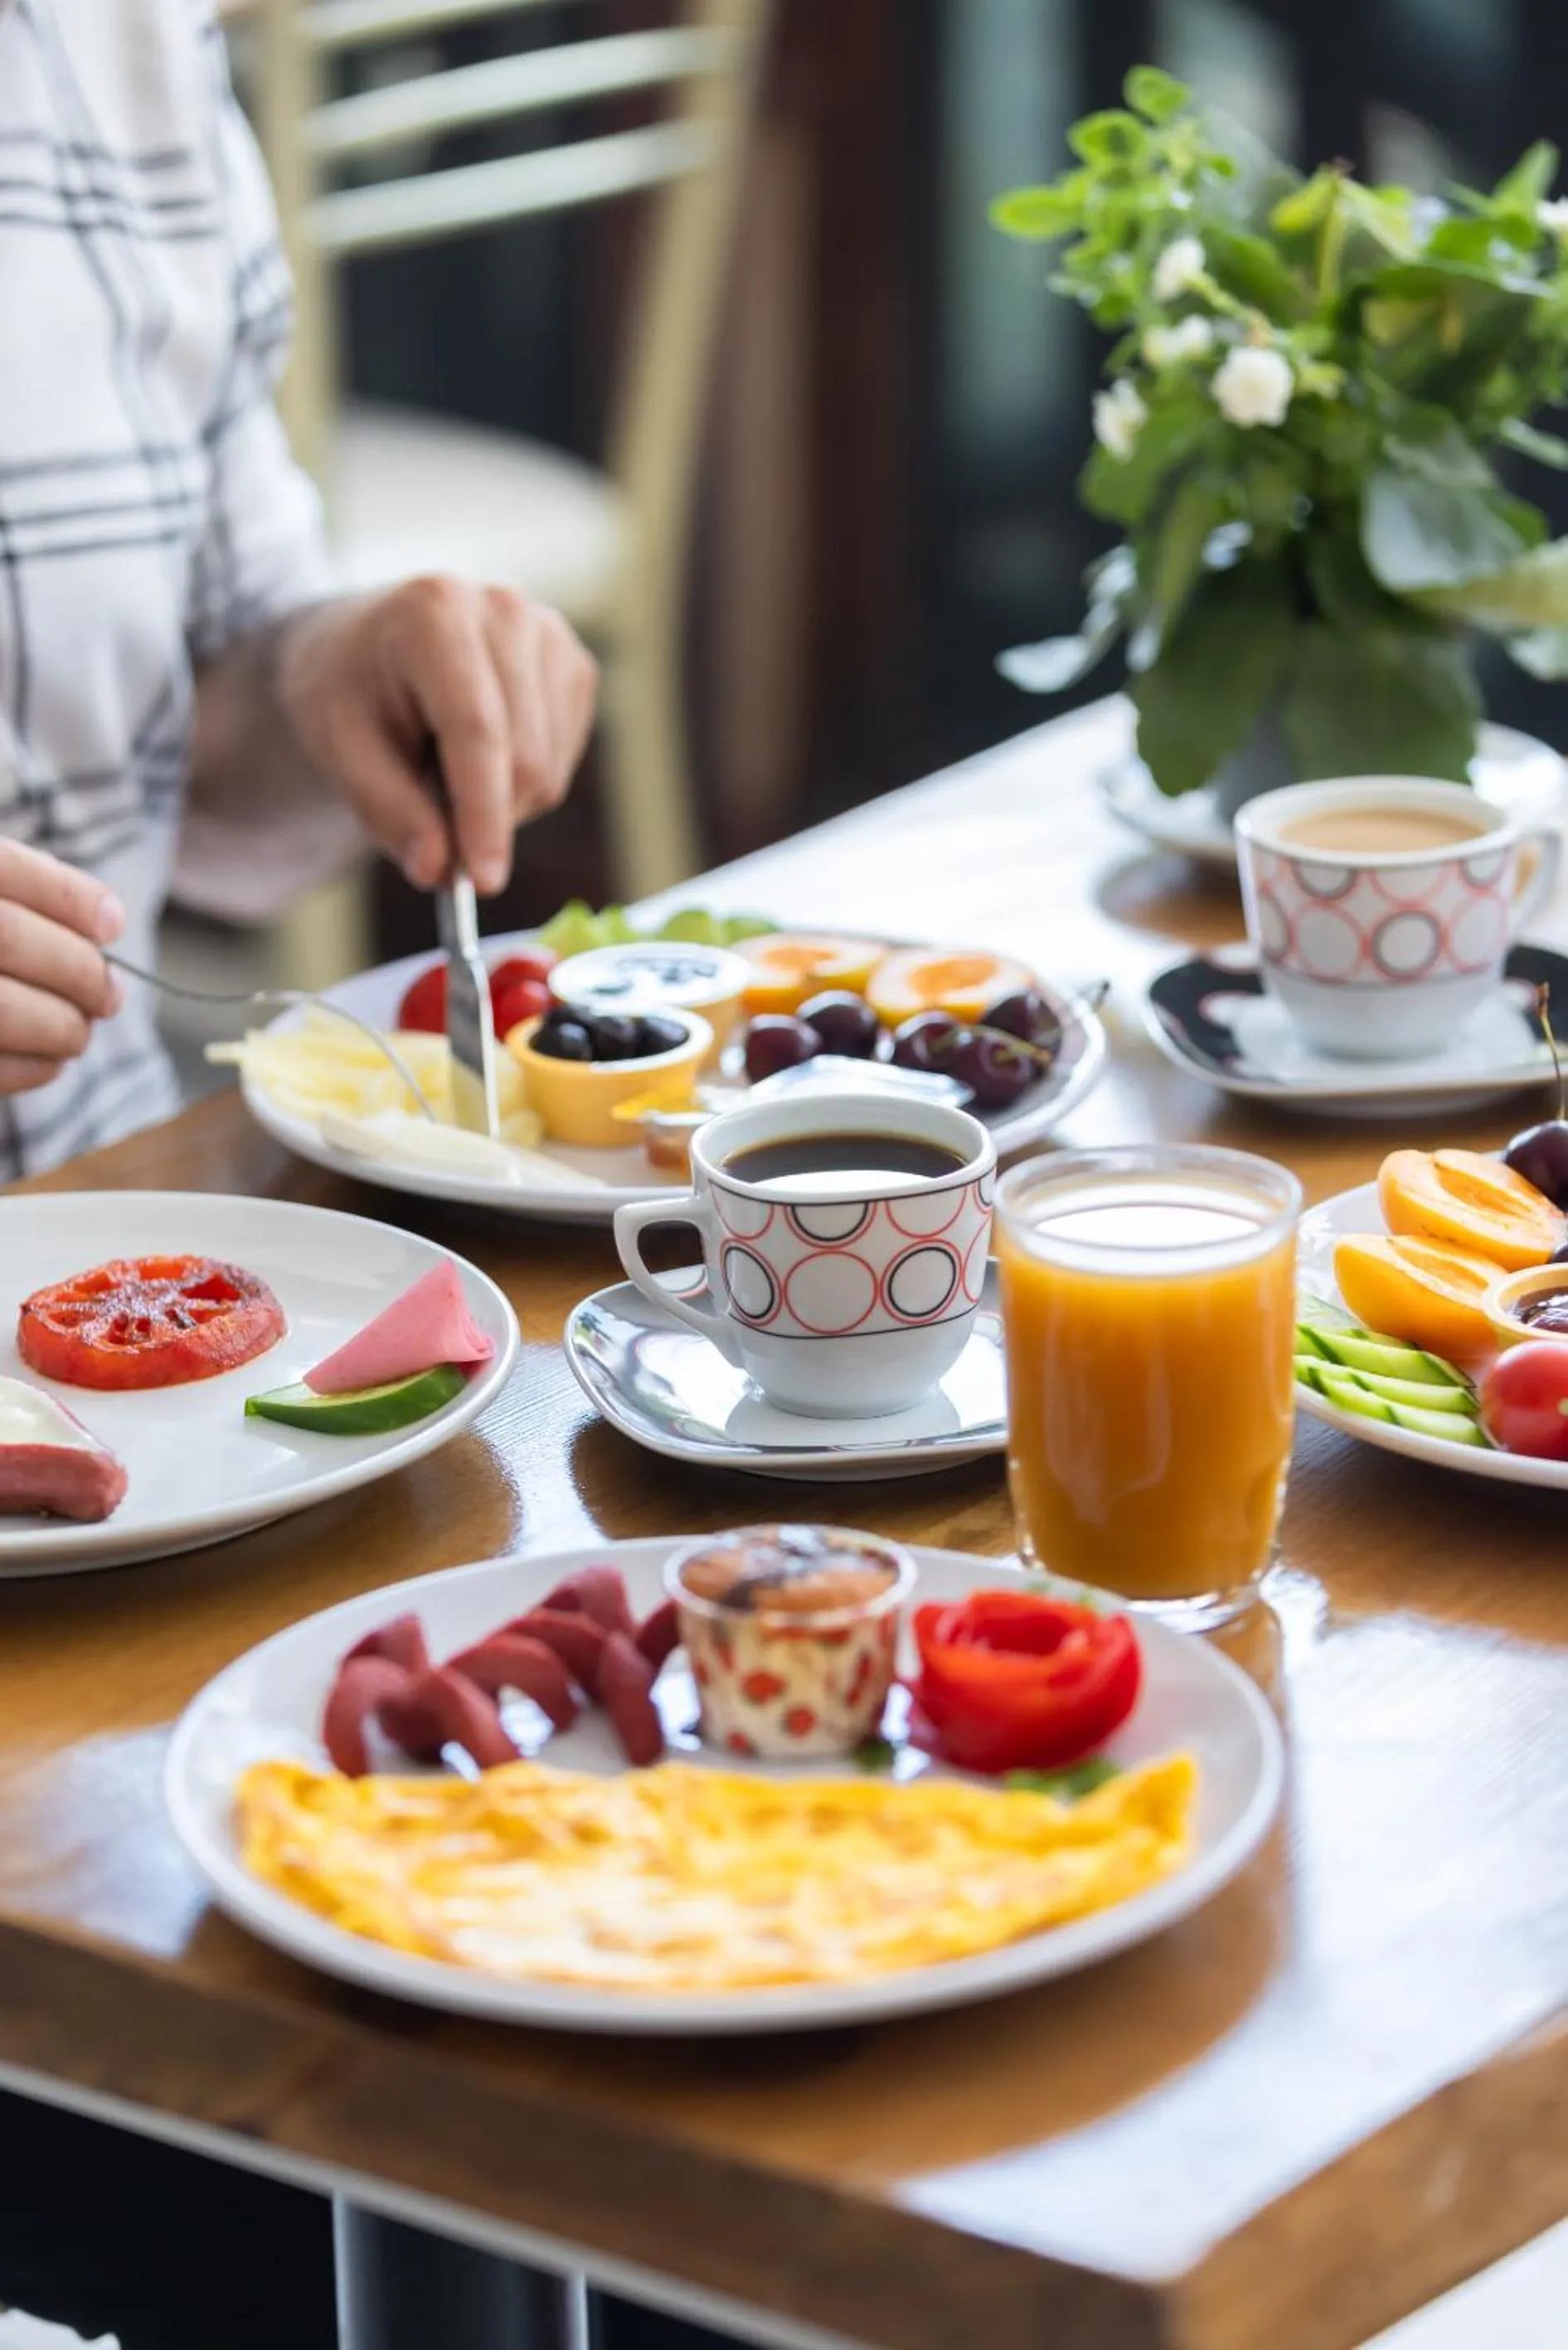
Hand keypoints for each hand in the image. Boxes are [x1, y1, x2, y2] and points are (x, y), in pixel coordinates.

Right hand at [0, 842, 122, 1094]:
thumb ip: (13, 892)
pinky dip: (30, 1067)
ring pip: (2, 1009)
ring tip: (80, 1030)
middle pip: (10, 938)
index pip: (6, 870)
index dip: (70, 898)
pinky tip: (50, 1062)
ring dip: (61, 1026)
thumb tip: (107, 923)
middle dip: (79, 971)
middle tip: (110, 994)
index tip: (113, 925)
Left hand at [277, 578, 598, 894]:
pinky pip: (564, 758)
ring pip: (549, 768)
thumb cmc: (351, 691)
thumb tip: (439, 871)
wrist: (371, 644)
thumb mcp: (340, 749)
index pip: (477, 729)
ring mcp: (548, 634)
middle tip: (432, 824)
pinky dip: (525, 781)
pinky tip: (484, 754)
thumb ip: (388, 811)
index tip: (484, 880)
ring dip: (502, 800)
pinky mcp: (574, 664)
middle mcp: (504, 610)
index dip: (483, 812)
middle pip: (523, 757)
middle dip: (483, 815)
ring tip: (446, 768)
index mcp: (434, 613)